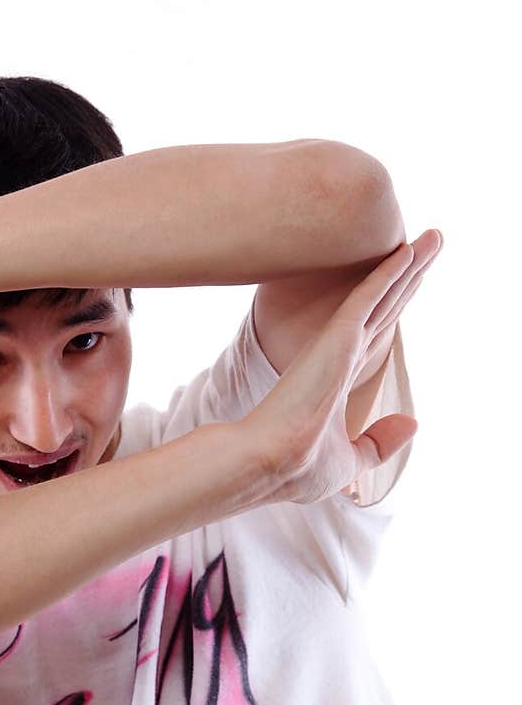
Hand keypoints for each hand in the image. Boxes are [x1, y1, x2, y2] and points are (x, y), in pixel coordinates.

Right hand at [243, 228, 442, 505]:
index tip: (412, 279)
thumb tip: (413, 422)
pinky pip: (371, 296)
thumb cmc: (300, 467)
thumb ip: (380, 441)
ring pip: (383, 294)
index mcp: (340, 379)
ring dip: (410, 264)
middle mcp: (341, 355)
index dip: (395, 305)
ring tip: (433, 237)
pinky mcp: (339, 339)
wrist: (271, 464)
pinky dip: (391, 272)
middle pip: (385, 305)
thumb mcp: (350, 458)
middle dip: (410, 274)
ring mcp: (340, 345)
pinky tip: (409, 250)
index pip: (376, 333)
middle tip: (431, 241)